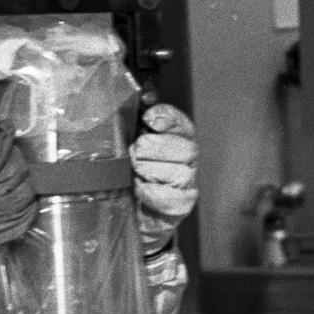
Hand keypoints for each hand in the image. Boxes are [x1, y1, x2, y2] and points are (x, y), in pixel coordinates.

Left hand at [131, 103, 196, 252]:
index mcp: (176, 141)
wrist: (128, 216)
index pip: (181, 123)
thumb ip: (132, 124)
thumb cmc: (127, 177)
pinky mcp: (182, 208)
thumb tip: (141, 97)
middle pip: (186, 147)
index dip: (168, 118)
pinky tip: (140, 191)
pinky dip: (153, 194)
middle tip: (134, 155)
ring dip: (151, 172)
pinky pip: (174, 199)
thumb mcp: (126, 149)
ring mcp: (187, 185)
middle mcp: (186, 161)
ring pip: (180, 172)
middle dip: (154, 149)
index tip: (149, 119)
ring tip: (135, 175)